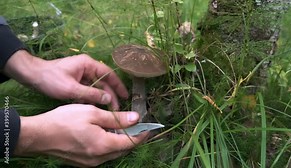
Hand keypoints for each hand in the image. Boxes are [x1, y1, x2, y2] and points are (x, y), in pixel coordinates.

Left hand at [4, 50, 127, 109]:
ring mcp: (82, 75)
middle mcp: (87, 68)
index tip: (125, 96)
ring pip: (96, 88)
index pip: (109, 74)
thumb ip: (91, 94)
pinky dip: (91, 98)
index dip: (118, 86)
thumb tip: (108, 99)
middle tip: (117, 109)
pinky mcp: (76, 81)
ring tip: (108, 110)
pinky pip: (88, 90)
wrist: (32, 76)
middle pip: (104, 82)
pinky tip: (93, 107)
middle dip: (110, 95)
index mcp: (88, 64)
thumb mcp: (72, 88)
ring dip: (101, 98)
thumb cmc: (51, 79)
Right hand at [14, 104, 147, 166]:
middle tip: (135, 124)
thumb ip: (116, 118)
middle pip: (123, 148)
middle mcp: (99, 158)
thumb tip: (136, 119)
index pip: (131, 142)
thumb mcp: (92, 113)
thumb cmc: (64, 121)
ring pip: (113, 152)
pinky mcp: (83, 162)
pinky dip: (109, 144)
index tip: (149, 127)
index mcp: (103, 145)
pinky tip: (105, 133)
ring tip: (120, 126)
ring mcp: (90, 162)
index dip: (142, 134)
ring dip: (120, 140)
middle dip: (132, 137)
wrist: (39, 135)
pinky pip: (103, 154)